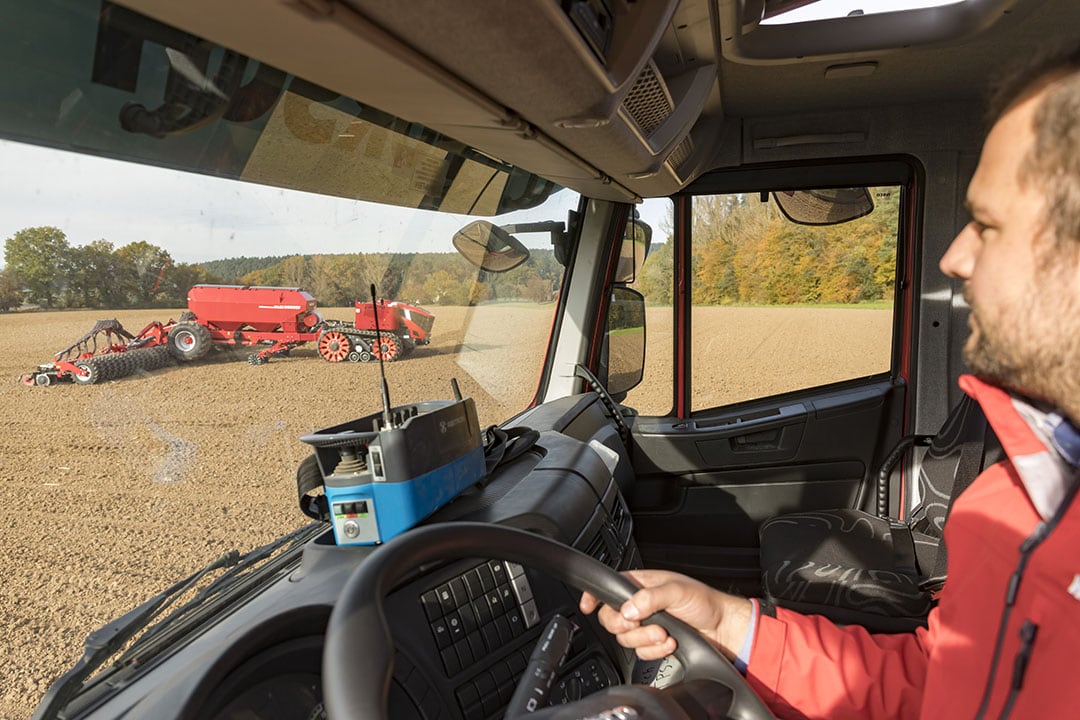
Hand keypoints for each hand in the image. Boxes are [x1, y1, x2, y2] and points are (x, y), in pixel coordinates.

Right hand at [579, 569, 752, 661]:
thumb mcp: (677, 590)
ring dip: (645, 639)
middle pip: (610, 618)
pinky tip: (669, 643)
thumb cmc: (703, 601)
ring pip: (625, 638)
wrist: (721, 628)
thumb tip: (628, 609)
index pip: (608, 588)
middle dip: (626, 625)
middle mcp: (638, 605)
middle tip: (640, 623)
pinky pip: (640, 653)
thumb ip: (650, 597)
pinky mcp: (652, 644)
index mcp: (640, 585)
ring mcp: (645, 626)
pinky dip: (655, 651)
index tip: (588, 606)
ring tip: (664, 633)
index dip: (594, 596)